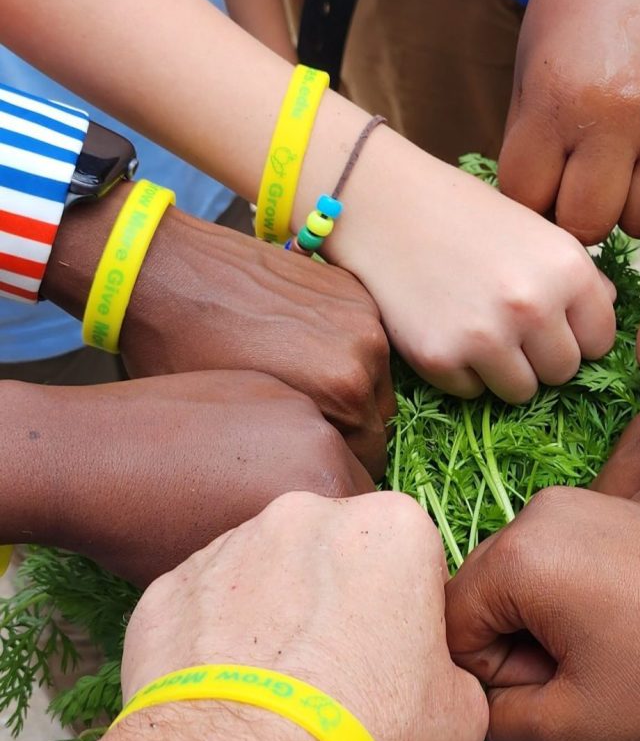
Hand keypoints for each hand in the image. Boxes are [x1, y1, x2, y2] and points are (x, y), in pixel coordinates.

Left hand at [35, 371, 374, 586]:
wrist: (83, 456)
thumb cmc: (145, 532)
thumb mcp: (230, 573)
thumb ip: (291, 563)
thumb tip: (310, 570)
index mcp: (324, 488)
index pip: (365, 526)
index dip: (340, 549)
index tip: (311, 561)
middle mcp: (323, 435)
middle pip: (352, 482)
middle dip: (329, 507)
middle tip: (284, 531)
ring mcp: (290, 399)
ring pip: (323, 446)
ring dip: (304, 469)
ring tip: (253, 490)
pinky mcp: (260, 380)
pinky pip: (291, 418)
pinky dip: (275, 439)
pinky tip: (230, 457)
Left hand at [121, 209, 395, 478]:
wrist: (161, 269)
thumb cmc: (181, 355)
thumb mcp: (235, 429)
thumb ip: (294, 451)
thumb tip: (313, 471)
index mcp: (343, 390)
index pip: (370, 457)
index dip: (337, 469)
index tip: (308, 467)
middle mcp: (365, 349)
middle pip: (377, 416)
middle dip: (348, 429)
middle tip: (302, 430)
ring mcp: (361, 312)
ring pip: (373, 376)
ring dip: (348, 387)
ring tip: (300, 388)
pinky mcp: (348, 286)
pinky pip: (360, 337)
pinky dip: (340, 349)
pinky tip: (297, 350)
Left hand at [123, 491, 487, 740]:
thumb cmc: (366, 735)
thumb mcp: (460, 713)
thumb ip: (452, 668)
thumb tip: (433, 677)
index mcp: (392, 525)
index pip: (411, 555)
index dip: (407, 609)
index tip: (396, 656)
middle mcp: (307, 514)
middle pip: (334, 552)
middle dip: (338, 598)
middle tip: (337, 673)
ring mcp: (230, 544)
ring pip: (266, 572)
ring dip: (275, 615)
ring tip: (275, 693)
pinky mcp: (169, 585)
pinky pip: (205, 605)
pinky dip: (215, 640)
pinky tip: (227, 697)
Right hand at [333, 139, 617, 401]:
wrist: (388, 206)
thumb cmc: (468, 216)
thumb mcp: (539, 232)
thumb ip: (579, 277)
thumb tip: (611, 313)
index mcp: (568, 269)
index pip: (601, 341)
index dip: (576, 333)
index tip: (550, 320)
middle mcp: (534, 305)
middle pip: (563, 373)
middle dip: (541, 356)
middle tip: (509, 325)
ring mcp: (486, 335)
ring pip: (522, 392)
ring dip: (505, 371)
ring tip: (480, 328)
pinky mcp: (441, 357)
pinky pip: (472, 393)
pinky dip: (461, 371)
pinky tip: (446, 328)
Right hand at [446, 487, 639, 740]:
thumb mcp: (574, 725)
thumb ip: (495, 723)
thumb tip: (480, 702)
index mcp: (517, 554)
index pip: (452, 630)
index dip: (495, 679)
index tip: (560, 691)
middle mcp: (538, 509)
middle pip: (484, 597)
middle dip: (519, 648)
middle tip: (588, 675)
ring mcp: (579, 500)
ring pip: (522, 580)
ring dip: (547, 626)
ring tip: (613, 650)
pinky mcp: (614, 505)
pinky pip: (559, 559)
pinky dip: (576, 599)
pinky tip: (631, 623)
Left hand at [498, 0, 639, 244]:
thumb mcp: (531, 65)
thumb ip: (531, 139)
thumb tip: (535, 202)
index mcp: (560, 102)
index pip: (530, 198)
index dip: (528, 198)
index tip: (534, 185)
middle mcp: (619, 122)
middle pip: (588, 223)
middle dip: (574, 215)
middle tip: (572, 190)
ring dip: (623, 212)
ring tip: (614, 181)